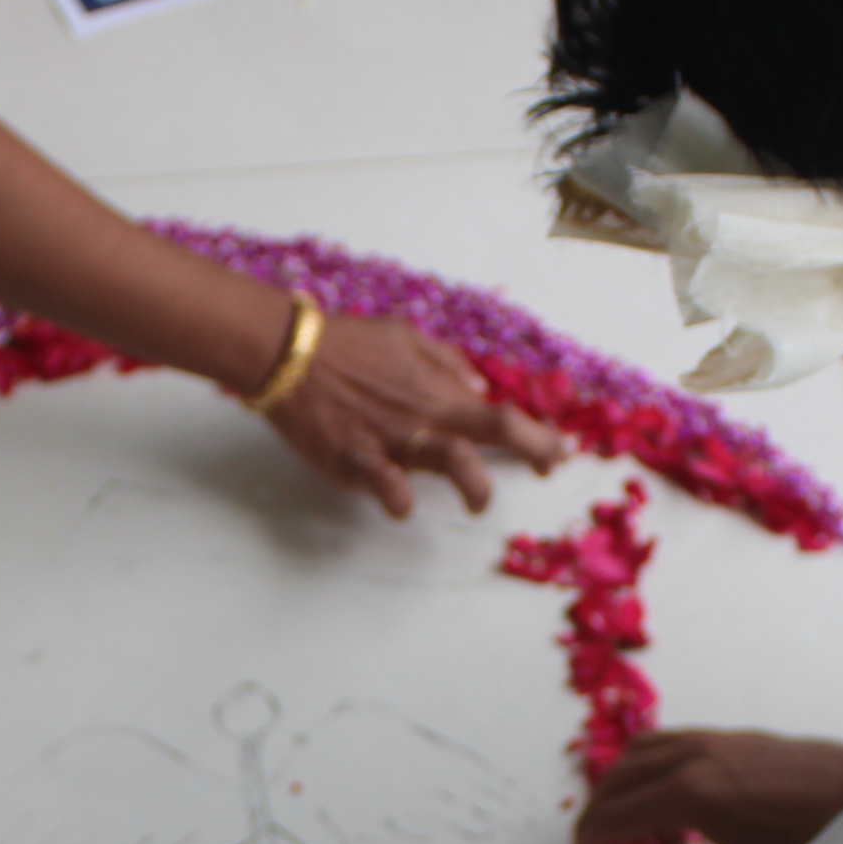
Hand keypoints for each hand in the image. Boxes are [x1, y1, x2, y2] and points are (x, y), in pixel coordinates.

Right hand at [266, 312, 563, 518]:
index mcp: (437, 388)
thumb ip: (445, 363)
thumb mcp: (404, 337)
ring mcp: (392, 436)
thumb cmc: (346, 343)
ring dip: (474, 484)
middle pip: (493, 430)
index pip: (502, 414)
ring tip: (477, 501)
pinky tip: (403, 506)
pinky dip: (399, 499)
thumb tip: (479, 387)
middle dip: (532, 450)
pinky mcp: (355, 456)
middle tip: (544, 469)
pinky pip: (385, 483)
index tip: (554, 454)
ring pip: (451, 458)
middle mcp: (424, 414)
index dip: (538, 436)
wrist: (288, 351)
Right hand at [569, 730, 842, 843]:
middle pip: (612, 784)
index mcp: (689, 795)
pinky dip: (640, 769)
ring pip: (632, 756)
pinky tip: (654, 797)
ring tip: (613, 829)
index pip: (613, 821)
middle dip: (591, 824)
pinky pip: (661, 743)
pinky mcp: (726, 736)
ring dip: (612, 791)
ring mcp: (707, 741)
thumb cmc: (815, 839)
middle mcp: (689, 759)